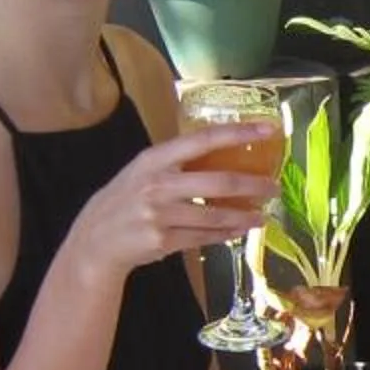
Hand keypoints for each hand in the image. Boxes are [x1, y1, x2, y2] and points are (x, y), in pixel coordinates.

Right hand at [68, 126, 275, 277]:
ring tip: (263, 216)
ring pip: (216, 215)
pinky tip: (240, 230)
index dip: (238, 133)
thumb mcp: (143, 172)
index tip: (268, 128)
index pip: (204, 139)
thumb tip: (223, 153)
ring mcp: (161, 214)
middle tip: (274, 187)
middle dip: (253, 185)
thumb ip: (176, 163)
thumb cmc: (125, 200)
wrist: (95, 240)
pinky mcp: (164, 241)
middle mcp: (158, 184)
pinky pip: (205, 237)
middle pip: (219, 181)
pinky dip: (226, 234)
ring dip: (245, 216)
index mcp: (155, 159)